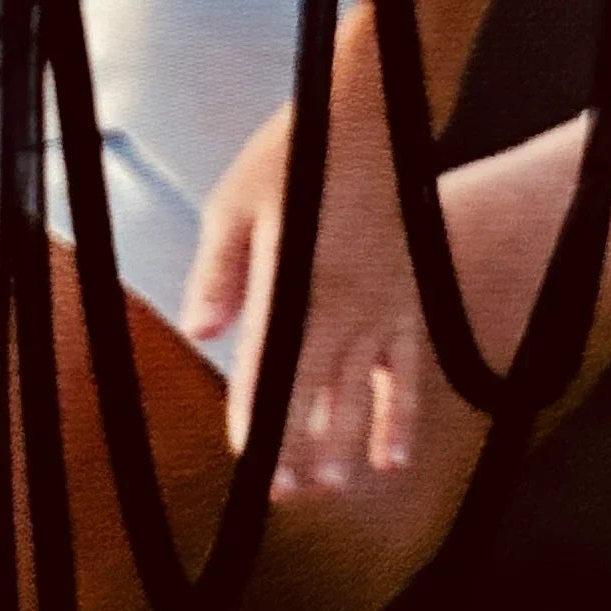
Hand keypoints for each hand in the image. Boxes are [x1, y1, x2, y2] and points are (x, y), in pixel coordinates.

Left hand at [180, 78, 424, 498]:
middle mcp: (344, 302)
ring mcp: (381, 304)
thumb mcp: (237, 202)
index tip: (251, 462)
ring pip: (364, 391)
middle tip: (286, 496)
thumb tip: (201, 331)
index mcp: (296, 279)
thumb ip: (220, 272)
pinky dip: (402, 415)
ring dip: (346, 442)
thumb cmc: (296, 152)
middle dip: (300, 448)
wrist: (370, 113)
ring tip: (329, 488)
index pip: (274, 366)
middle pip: (319, 391)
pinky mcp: (406, 299)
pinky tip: (392, 458)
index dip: (261, 418)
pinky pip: (409, 370)